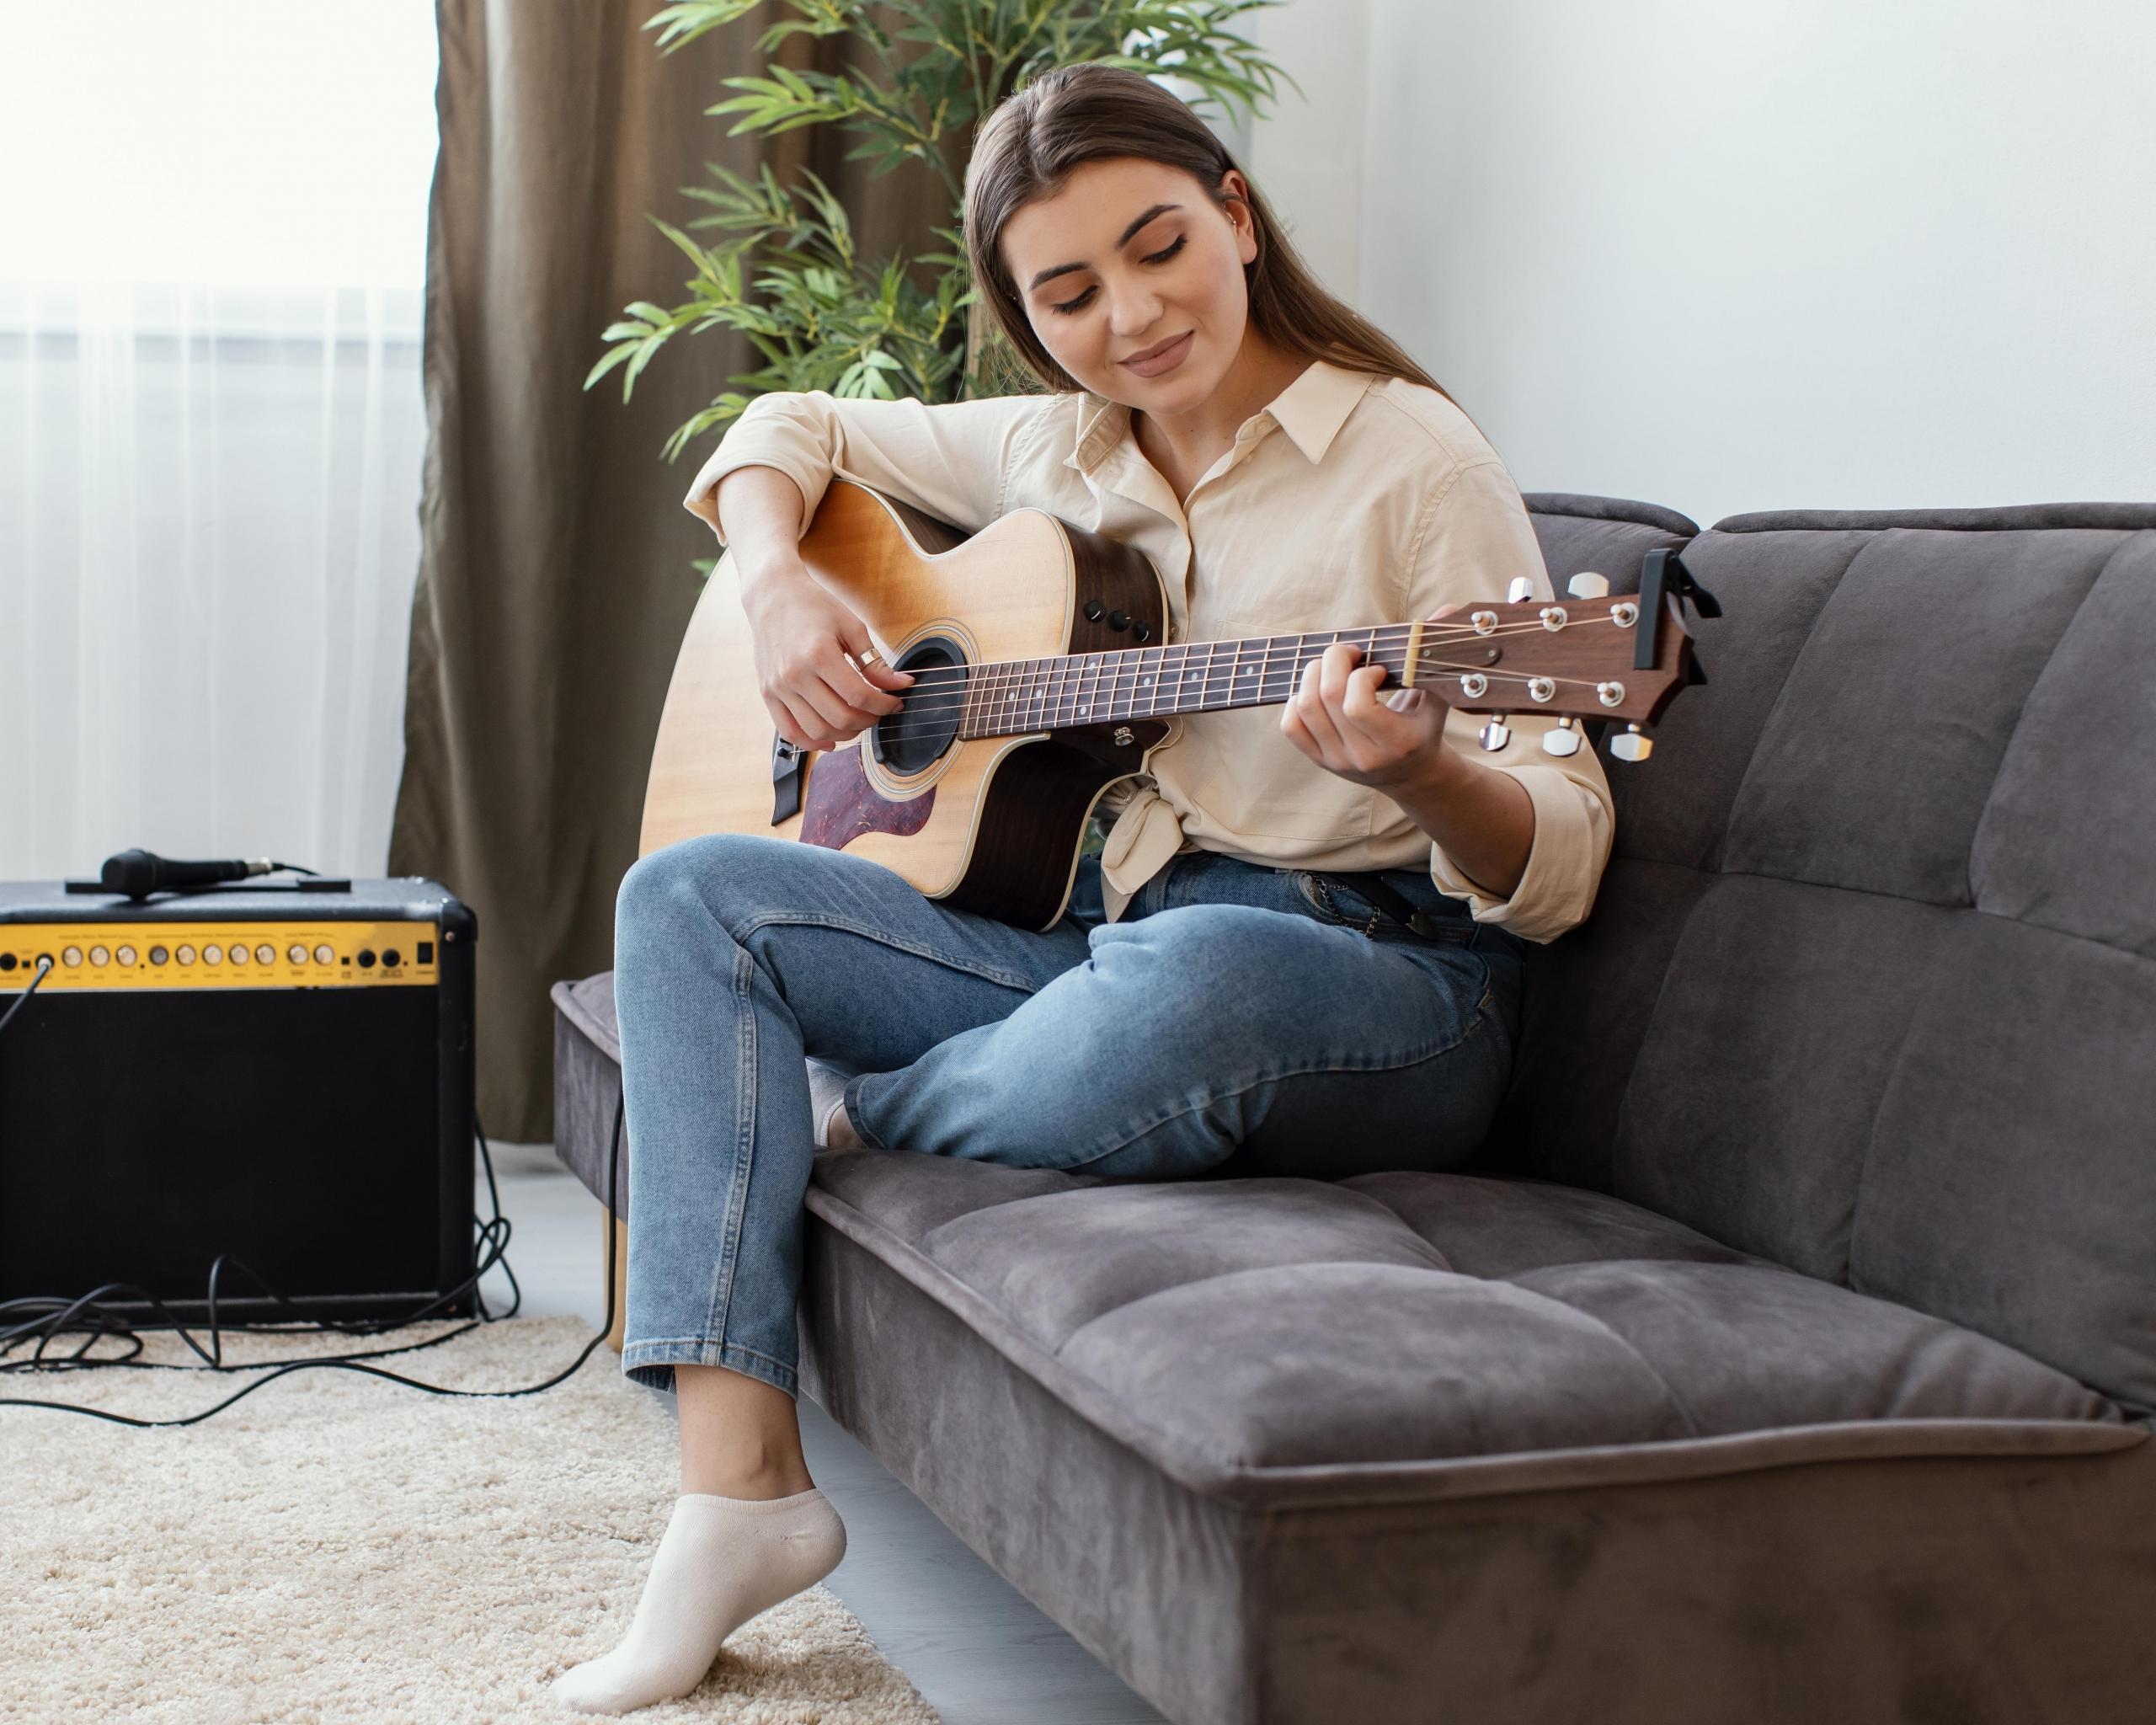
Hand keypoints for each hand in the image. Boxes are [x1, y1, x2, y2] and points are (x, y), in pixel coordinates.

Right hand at [740, 559, 914, 749]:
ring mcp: (778, 688)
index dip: (884, 705)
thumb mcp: (851, 626)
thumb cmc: (814, 607)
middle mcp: (794, 674)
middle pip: (840, 718)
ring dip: (844, 734)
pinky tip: (830, 738)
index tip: (895, 702)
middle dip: (868, 720)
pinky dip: (812, 743)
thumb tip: (902, 685)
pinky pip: (790, 732)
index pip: (859, 696)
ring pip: (817, 732)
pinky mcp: (767, 694)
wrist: (772, 596)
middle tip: (878, 712)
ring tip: (857, 721)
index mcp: (818, 654)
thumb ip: (875, 661)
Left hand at [1279, 604, 1463, 794]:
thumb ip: (1438, 656)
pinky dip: (1295, 699)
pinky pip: (1290, 726)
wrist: (1411, 776)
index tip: (1376, 669)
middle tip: (1349, 653)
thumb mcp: (1436, 697)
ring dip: (1312, 674)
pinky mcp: (1319, 761)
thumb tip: (1447, 610)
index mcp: (1396, 743)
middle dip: (1333, 661)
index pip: (1357, 706)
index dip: (1361, 677)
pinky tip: (1317, 690)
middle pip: (1327, 699)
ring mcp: (1337, 761)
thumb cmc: (1423, 727)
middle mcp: (1363, 756)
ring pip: (1305, 708)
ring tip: (1331, 667)